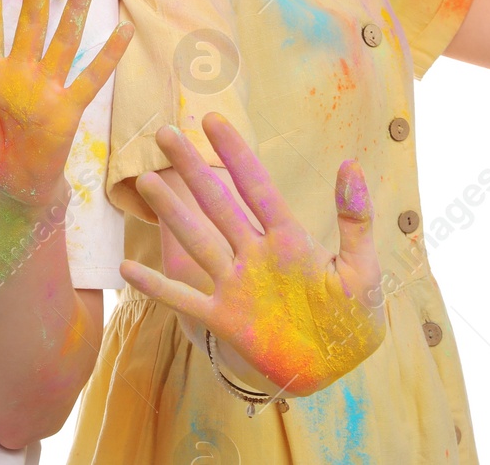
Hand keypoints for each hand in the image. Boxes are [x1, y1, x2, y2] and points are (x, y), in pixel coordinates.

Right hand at [121, 113, 385, 396]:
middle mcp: (255, 255)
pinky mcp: (225, 320)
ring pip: (198, 241)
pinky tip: (127, 267)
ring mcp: (236, 286)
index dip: (236, 153)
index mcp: (288, 239)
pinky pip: (185, 300)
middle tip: (165, 134)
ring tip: (147, 181)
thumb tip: (351, 164)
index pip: (257, 186)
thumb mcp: (362, 269)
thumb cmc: (352, 317)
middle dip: (192, 169)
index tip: (213, 120)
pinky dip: (157, 286)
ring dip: (172, 213)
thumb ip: (356, 220)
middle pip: (218, 203)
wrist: (336, 368)